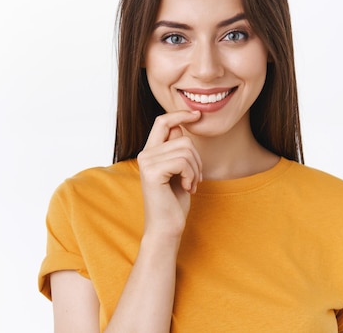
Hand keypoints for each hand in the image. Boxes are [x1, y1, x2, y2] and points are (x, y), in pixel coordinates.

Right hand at [137, 110, 202, 239]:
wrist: (166, 227)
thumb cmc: (174, 201)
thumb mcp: (178, 170)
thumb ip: (176, 149)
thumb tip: (181, 126)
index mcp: (150, 152)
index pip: (162, 121)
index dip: (180, 115)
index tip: (197, 115)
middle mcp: (145, 154)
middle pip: (183, 138)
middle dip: (197, 158)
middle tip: (194, 178)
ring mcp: (147, 162)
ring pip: (186, 150)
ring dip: (195, 170)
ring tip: (190, 184)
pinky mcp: (152, 172)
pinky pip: (182, 162)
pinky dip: (191, 175)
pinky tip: (187, 188)